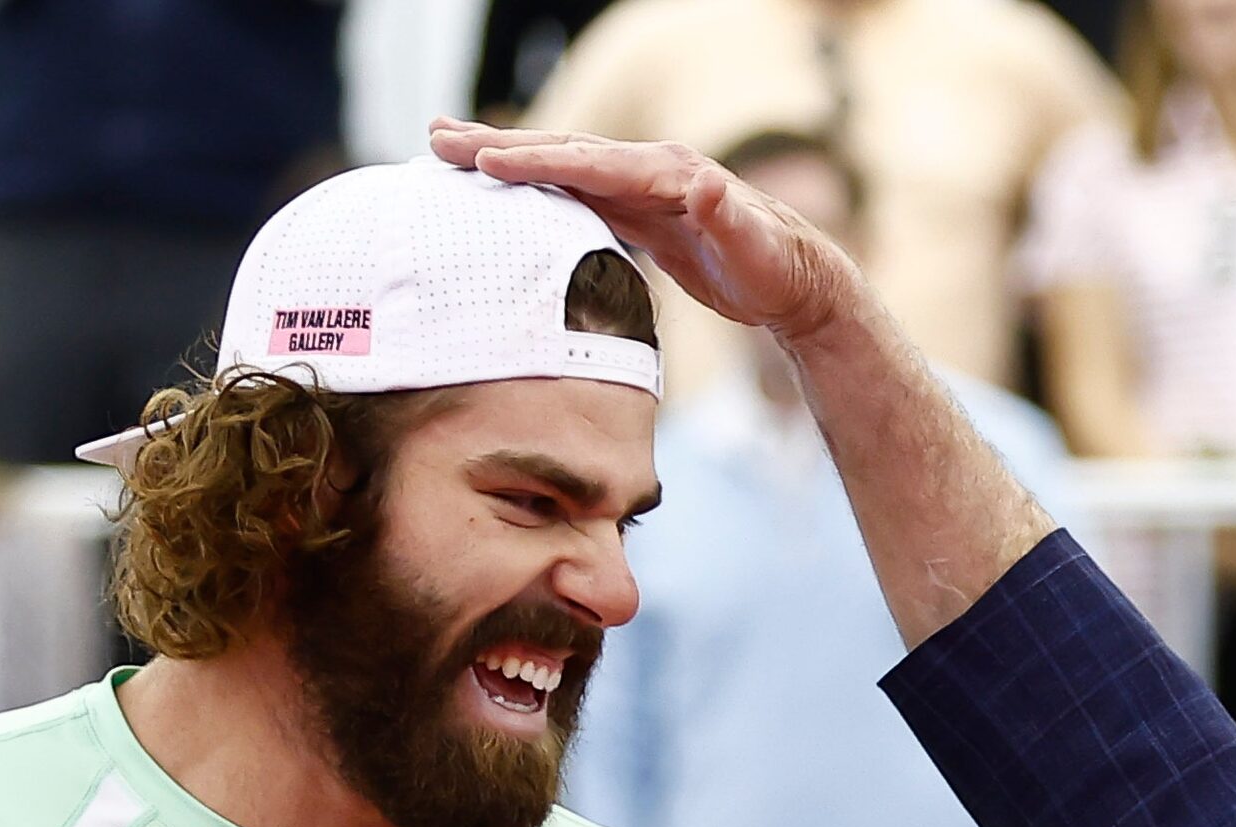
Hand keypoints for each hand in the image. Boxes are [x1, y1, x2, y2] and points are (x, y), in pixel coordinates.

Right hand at [426, 120, 864, 344]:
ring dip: (507, 156)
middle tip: (437, 138)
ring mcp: (642, 187)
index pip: (590, 164)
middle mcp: (650, 169)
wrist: (798, 278)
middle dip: (500, 146)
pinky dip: (536, 183)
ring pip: (563, 166)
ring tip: (453, 147)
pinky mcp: (640, 210)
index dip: (535, 161)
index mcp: (669, 173)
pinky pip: (576, 190)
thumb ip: (726, 216)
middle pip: (564, 153)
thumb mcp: (754, 247)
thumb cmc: (776, 267)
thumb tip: (705, 184)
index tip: (482, 162)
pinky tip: (504, 186)